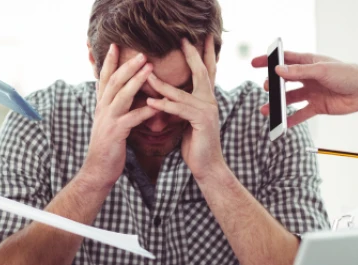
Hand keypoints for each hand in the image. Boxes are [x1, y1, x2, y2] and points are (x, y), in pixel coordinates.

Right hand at [81, 44, 158, 187]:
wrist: (97, 170)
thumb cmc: (108, 147)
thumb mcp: (108, 123)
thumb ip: (115, 108)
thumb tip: (122, 94)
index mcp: (101, 105)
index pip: (104, 78)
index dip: (109, 62)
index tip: (115, 45)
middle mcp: (102, 109)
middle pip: (114, 81)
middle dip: (127, 65)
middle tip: (142, 52)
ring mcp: (108, 120)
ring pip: (122, 95)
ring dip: (136, 80)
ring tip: (150, 68)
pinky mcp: (116, 133)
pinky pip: (132, 119)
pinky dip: (145, 111)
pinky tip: (158, 105)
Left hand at [146, 36, 223, 178]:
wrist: (207, 166)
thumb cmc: (195, 143)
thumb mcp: (187, 120)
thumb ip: (181, 105)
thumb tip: (167, 95)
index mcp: (207, 99)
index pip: (206, 71)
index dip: (203, 54)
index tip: (197, 38)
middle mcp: (210, 101)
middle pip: (202, 72)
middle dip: (192, 55)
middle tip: (183, 39)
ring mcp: (208, 110)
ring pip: (182, 92)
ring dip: (162, 84)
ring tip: (147, 75)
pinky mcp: (201, 122)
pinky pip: (179, 110)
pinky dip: (164, 105)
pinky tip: (150, 102)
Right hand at [251, 51, 357, 127]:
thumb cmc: (348, 74)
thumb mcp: (322, 70)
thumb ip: (299, 71)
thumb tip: (278, 71)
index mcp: (309, 63)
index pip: (284, 60)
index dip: (269, 61)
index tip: (254, 64)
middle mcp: (308, 77)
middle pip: (284, 81)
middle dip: (273, 85)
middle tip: (266, 88)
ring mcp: (312, 92)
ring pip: (290, 99)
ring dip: (278, 104)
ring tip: (266, 110)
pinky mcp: (317, 106)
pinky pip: (301, 114)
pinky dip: (290, 119)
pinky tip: (281, 124)